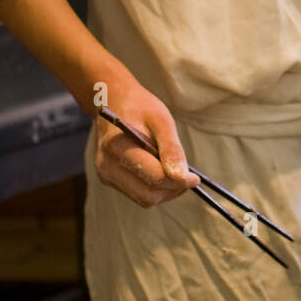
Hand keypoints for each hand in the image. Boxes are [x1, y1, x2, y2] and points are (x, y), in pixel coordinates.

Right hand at [93, 82, 199, 207]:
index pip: (154, 178)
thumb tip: (183, 178)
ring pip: (144, 199)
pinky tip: (159, 169)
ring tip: (172, 168)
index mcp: (118, 148)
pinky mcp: (109, 179)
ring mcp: (106, 175)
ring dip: (165, 190)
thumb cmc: (141, 107)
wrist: (113, 102)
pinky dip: (155, 188)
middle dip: (173, 189)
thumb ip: (172, 149)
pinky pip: (138, 194)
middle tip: (187, 175)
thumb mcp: (161, 120)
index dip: (179, 182)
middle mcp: (107, 166)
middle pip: (149, 195)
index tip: (195, 178)